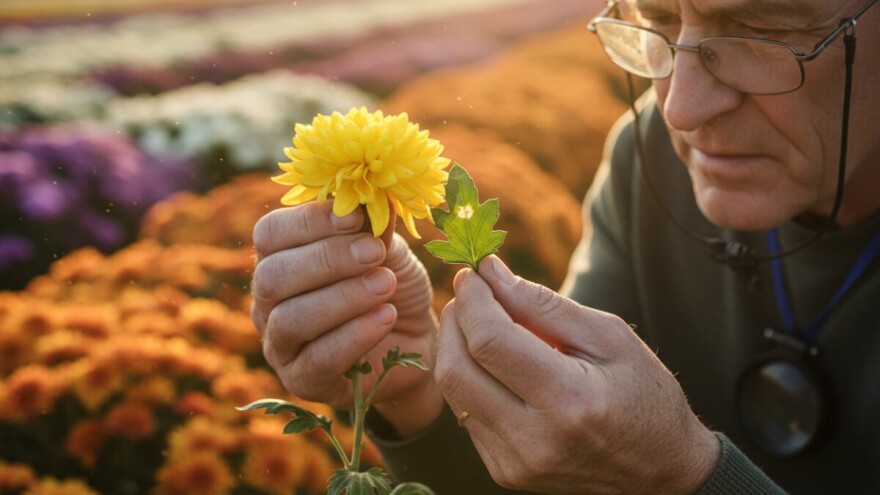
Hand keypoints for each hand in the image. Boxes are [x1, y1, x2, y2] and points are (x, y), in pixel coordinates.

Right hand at [251, 201, 444, 434]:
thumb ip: (373, 226)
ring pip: (291, 319)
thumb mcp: (387, 250)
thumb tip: (373, 194)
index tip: (356, 218)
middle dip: (327, 261)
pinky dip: (354, 336)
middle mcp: (268, 301)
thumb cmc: (391, 286)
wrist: (416, 342)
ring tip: (386, 285)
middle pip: (273, 276)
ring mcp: (279, 344)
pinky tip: (385, 318)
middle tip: (375, 253)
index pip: (270, 233)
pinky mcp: (301, 381)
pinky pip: (317, 359)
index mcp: (279, 258)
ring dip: (343, 298)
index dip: (309, 222)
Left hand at [434, 255, 719, 493]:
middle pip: (455, 370)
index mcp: (569, 401)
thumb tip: (491, 273)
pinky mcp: (505, 472)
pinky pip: (467, 415)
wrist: (660, 472)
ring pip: (453, 393)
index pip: (489, 342)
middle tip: (470, 294)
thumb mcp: (608, 336)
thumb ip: (544, 304)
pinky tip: (498, 366)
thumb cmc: (643, 394)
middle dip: (454, 321)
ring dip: (457, 348)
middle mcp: (534, 439)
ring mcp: (515, 463)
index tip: (473, 274)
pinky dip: (473, 380)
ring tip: (485, 324)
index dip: (472, 300)